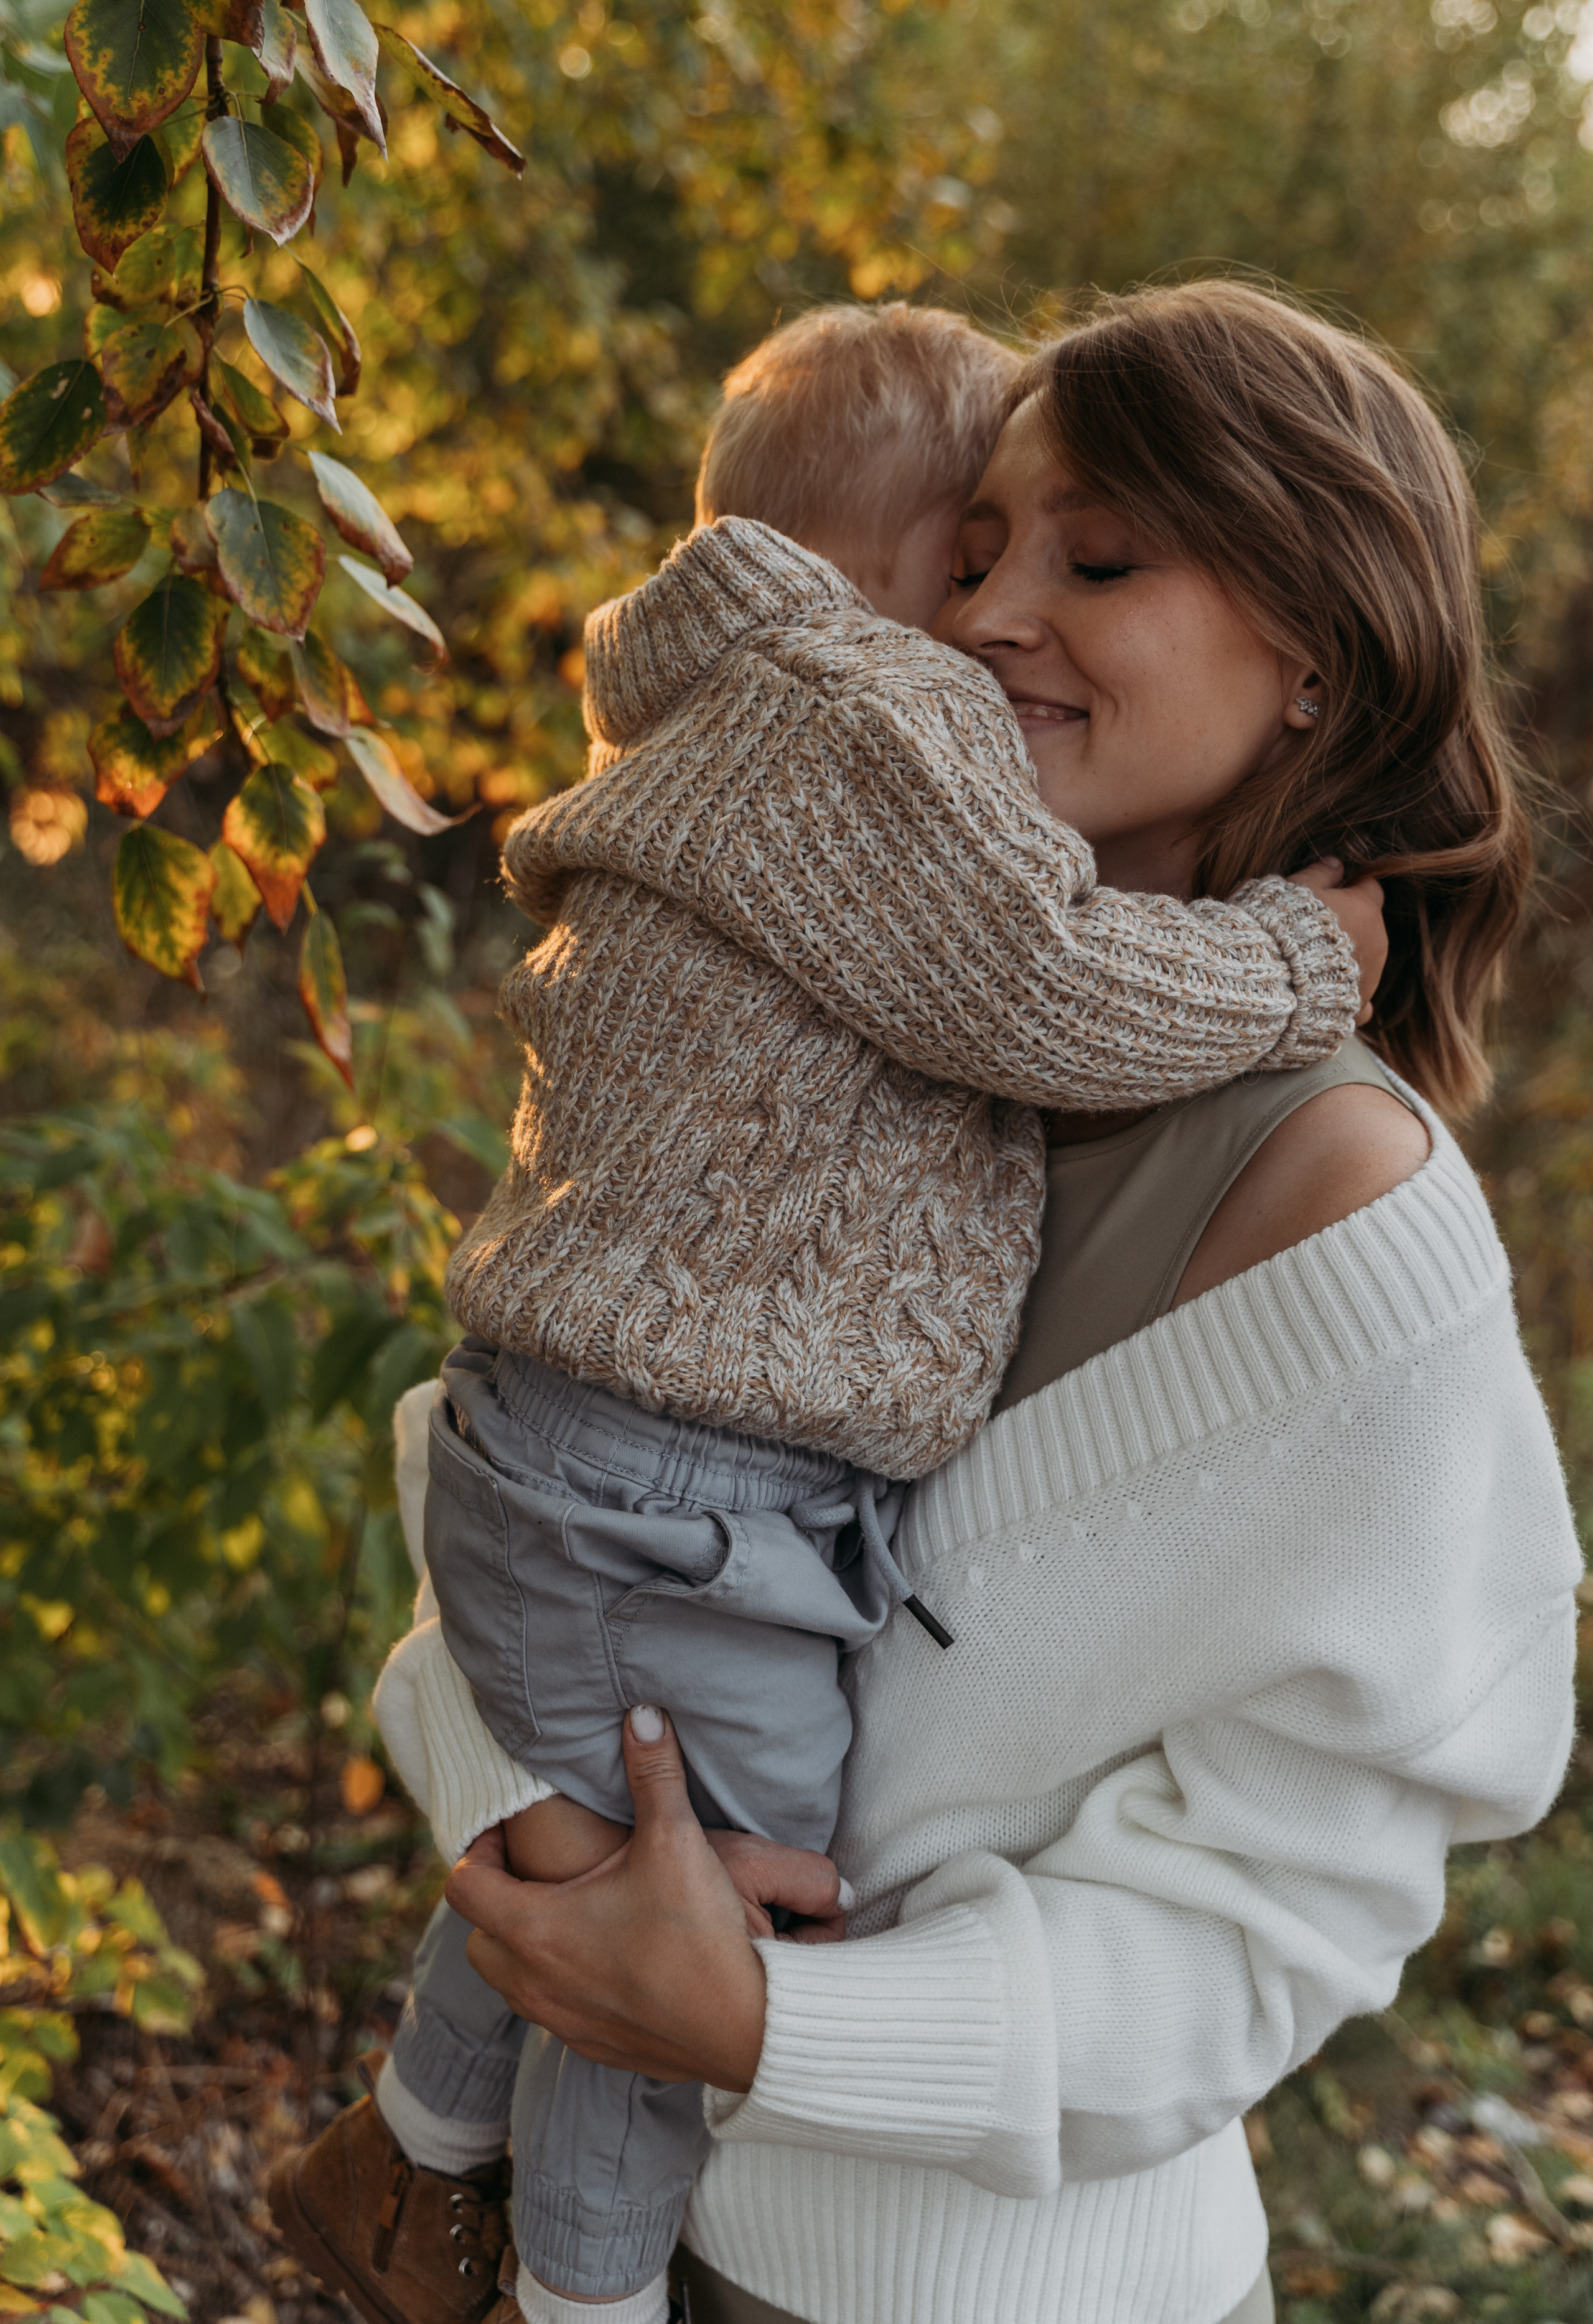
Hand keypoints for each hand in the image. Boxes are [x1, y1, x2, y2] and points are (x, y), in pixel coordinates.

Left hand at [444, 1707, 846, 2091]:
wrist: (746, 2026)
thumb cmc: (701, 1935)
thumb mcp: (676, 1840)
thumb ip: (654, 1772)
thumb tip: (643, 1714)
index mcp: (535, 1928)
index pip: (464, 1884)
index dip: (477, 1848)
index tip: (507, 1834)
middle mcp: (534, 1982)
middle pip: (477, 1939)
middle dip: (496, 1901)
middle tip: (535, 1872)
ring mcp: (561, 2022)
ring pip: (511, 1982)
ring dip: (525, 1946)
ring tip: (570, 1913)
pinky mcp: (593, 2048)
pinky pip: (551, 2014)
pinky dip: (560, 1984)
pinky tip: (606, 1960)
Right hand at [1288, 857, 1386, 1025]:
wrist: (1266, 982)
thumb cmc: (1278, 927)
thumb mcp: (1293, 888)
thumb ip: (1319, 874)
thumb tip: (1336, 864)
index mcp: (1365, 910)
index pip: (1370, 889)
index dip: (1350, 889)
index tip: (1330, 895)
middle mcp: (1377, 945)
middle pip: (1369, 928)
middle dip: (1347, 929)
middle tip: (1310, 934)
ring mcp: (1370, 980)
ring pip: (1365, 964)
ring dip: (1344, 963)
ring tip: (1307, 968)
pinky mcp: (1355, 1010)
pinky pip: (1359, 1003)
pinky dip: (1344, 999)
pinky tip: (1323, 998)